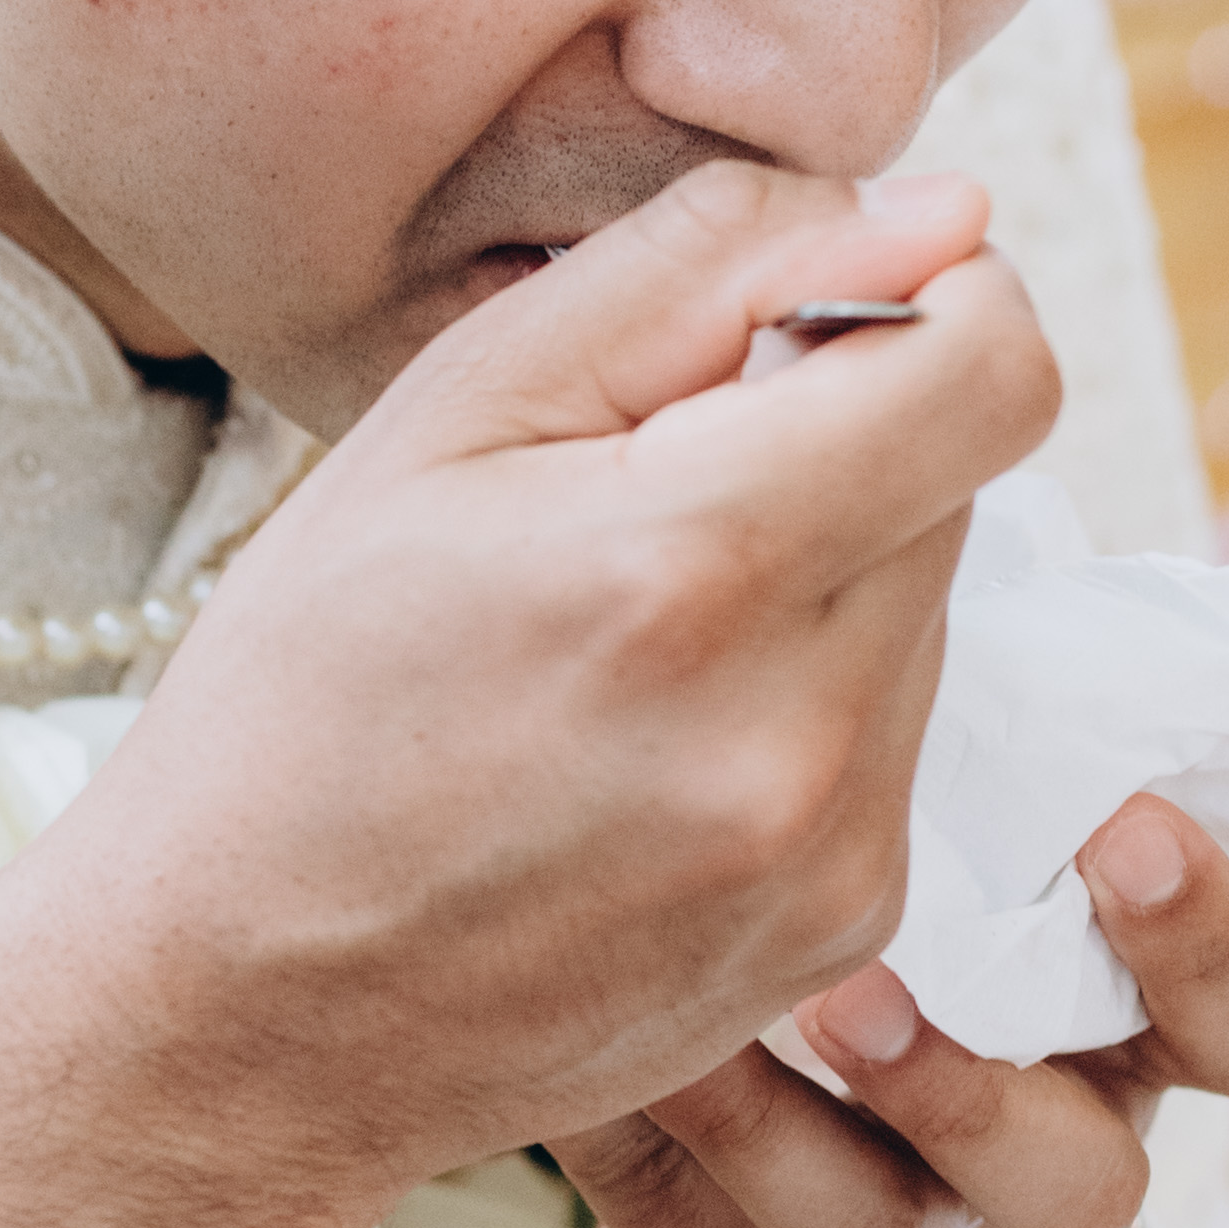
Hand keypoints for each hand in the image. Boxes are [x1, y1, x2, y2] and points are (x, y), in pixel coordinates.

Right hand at [0, 160, 1058, 1227]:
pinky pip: (893, 743)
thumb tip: (939, 212)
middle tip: (632, 503)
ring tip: (615, 648)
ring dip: (817, 582)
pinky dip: (797, 708)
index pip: (994, 369)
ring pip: (925, 611)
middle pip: (957, 482)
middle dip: (834, 447)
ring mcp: (835, 851)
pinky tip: (636, 754)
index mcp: (693, 565)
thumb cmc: (300, 692)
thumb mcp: (447, 415)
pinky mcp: (842, 932)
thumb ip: (705, 273)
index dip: (931, 303)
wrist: (234, 1015)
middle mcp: (803, 729)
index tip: (812, 323)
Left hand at [553, 804, 1228, 1227]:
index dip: (1208, 942)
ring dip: (743, 1088)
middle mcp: (1033, 1198)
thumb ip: (1032, 829)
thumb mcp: (1040, 980)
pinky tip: (545, 1002)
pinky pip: (644, 1199)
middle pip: (1051, 1168)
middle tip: (862, 972)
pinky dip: (591, 1097)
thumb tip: (1082, 608)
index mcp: (1134, 1085)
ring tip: (669, 984)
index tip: (1137, 822)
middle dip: (959, 1075)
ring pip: (825, 1202)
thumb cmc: (937, 1065)